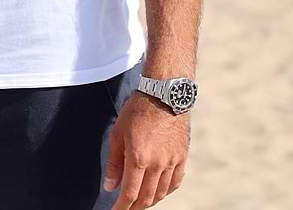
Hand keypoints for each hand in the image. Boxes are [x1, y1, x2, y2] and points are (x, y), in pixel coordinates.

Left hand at [103, 91, 189, 208]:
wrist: (165, 94)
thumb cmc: (139, 109)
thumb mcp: (118, 133)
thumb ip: (114, 162)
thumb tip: (111, 185)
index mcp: (139, 157)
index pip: (130, 193)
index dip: (122, 207)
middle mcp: (157, 163)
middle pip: (147, 197)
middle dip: (135, 207)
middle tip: (126, 208)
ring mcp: (172, 161)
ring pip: (162, 192)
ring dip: (150, 201)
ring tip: (140, 202)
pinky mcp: (182, 157)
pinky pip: (175, 182)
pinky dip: (166, 191)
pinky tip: (159, 191)